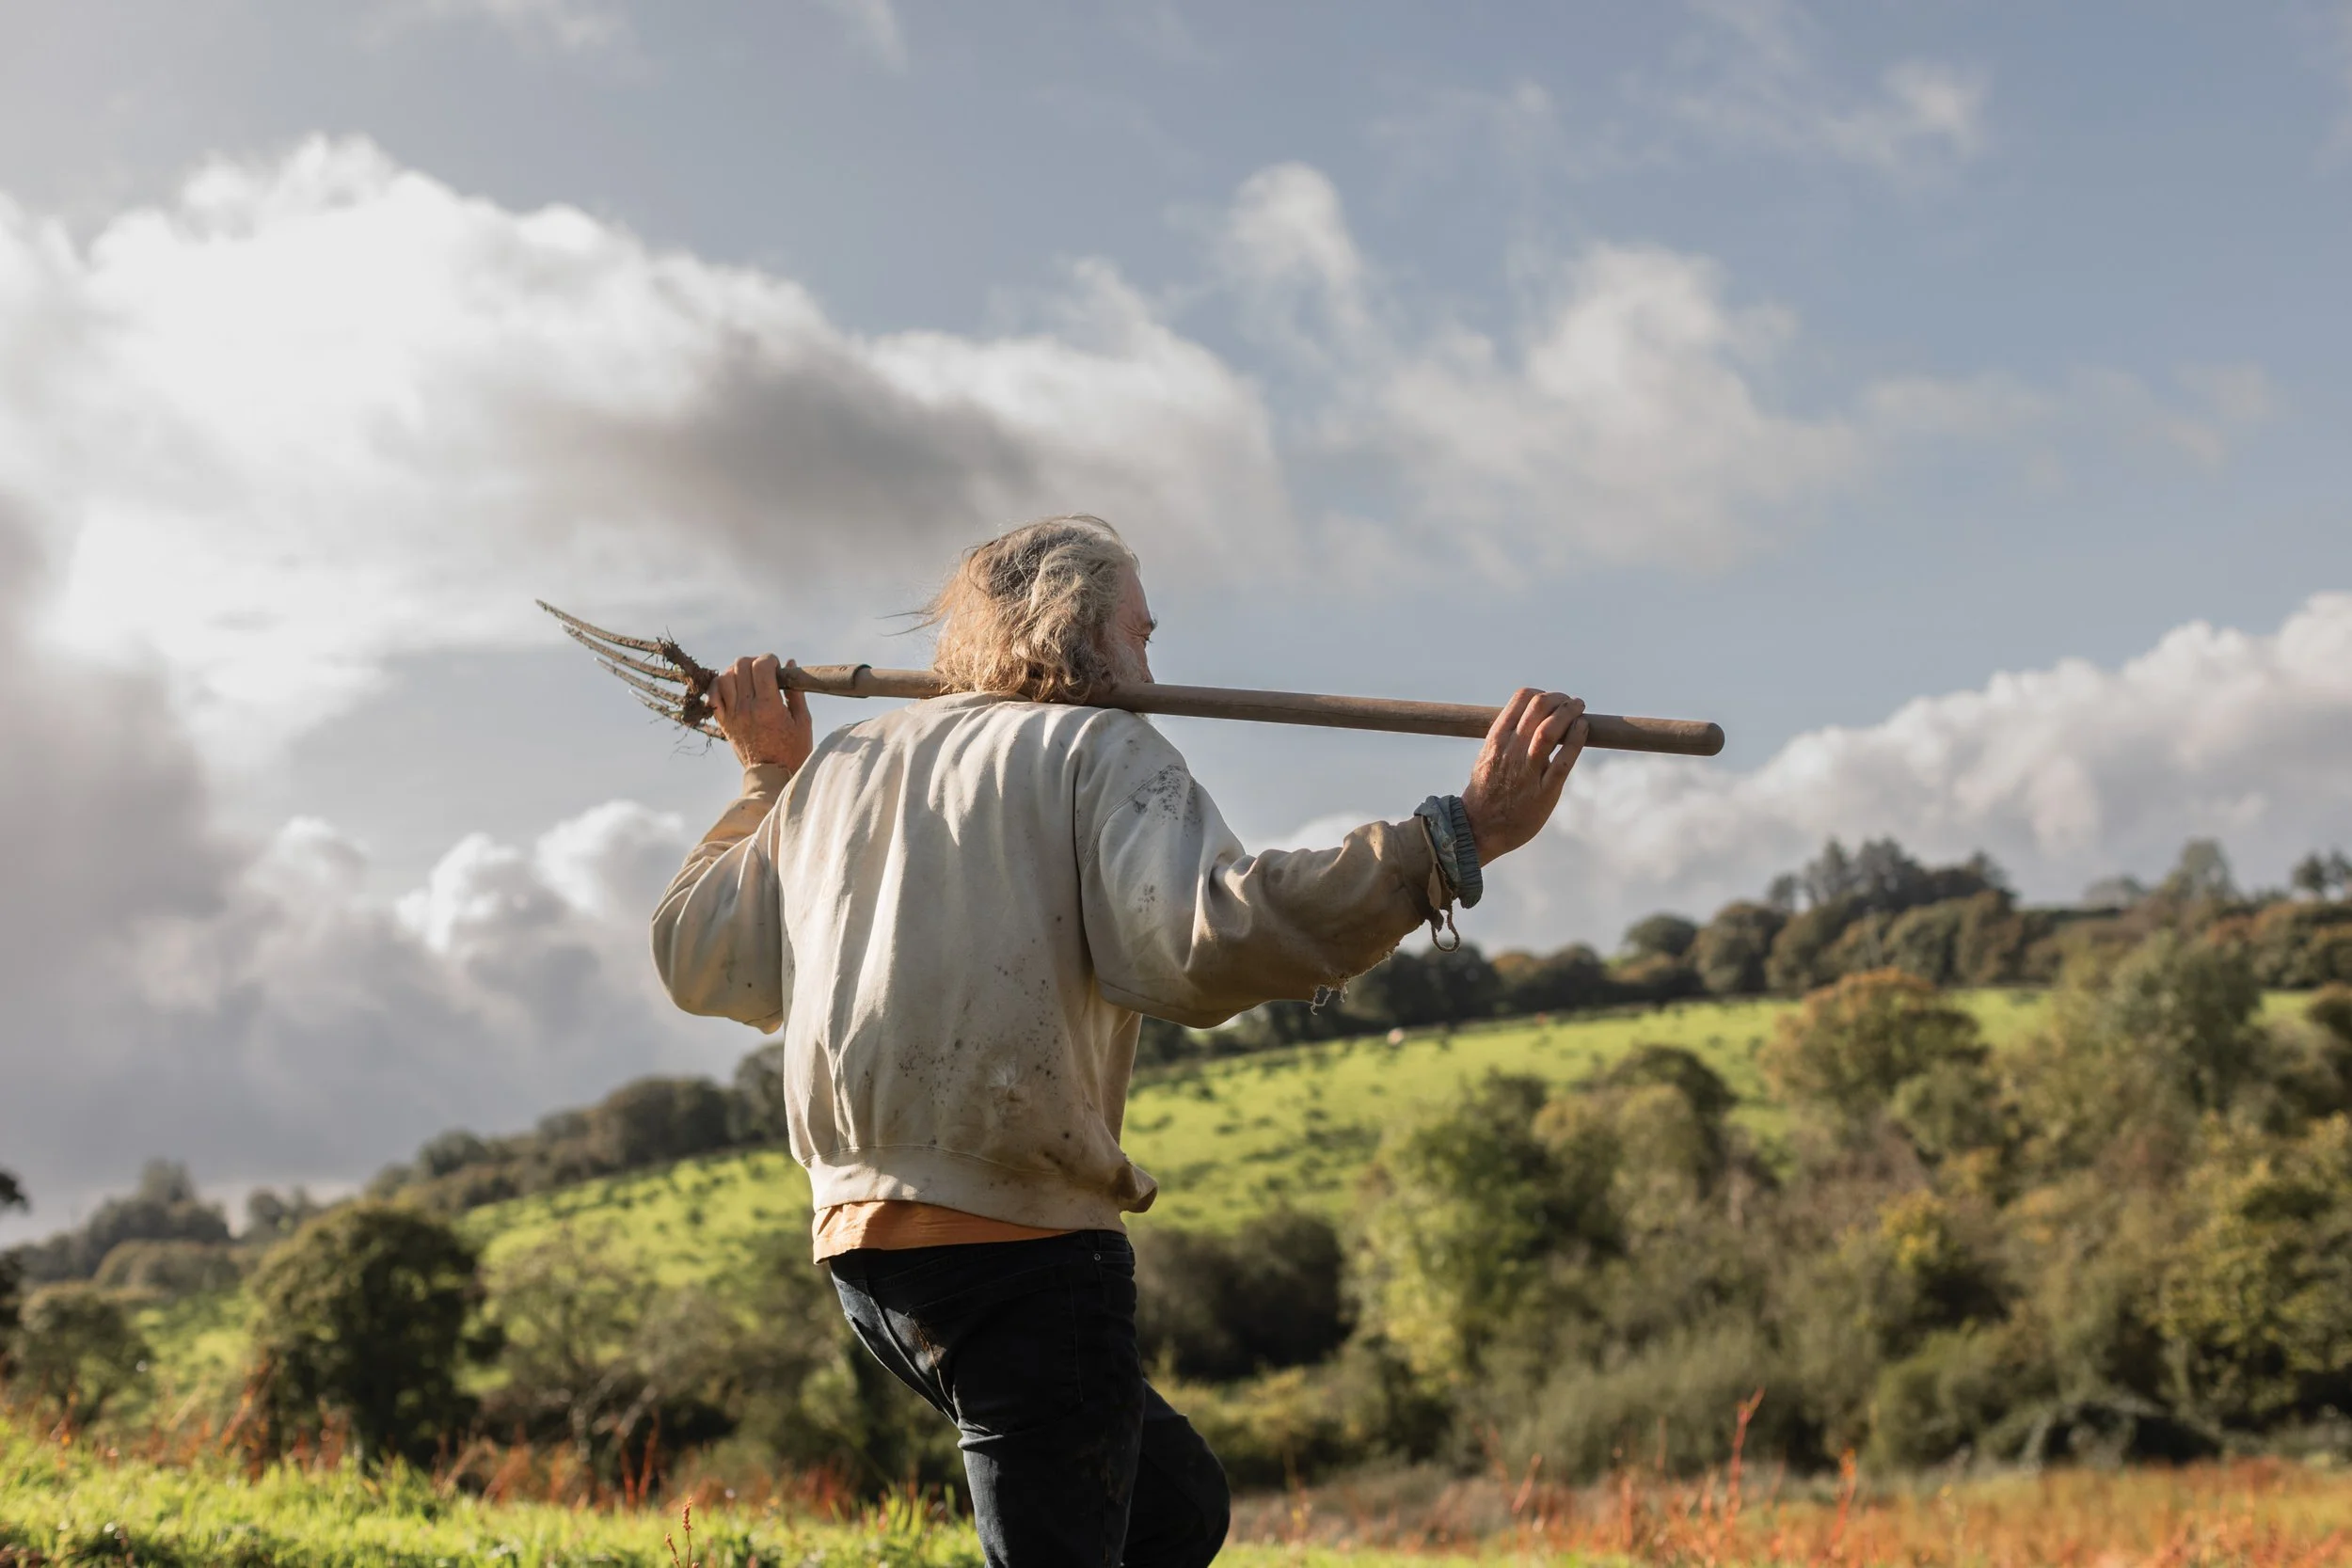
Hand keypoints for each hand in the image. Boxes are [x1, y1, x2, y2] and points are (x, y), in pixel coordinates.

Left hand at [710, 654, 812, 774]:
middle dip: (753, 661)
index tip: (776, 666)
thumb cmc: (793, 751)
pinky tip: (731, 687)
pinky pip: (713, 694)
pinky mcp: (724, 723)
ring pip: (724, 676)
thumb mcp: (803, 721)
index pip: (761, 666)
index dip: (769, 659)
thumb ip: (795, 691)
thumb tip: (790, 663)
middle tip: (763, 670)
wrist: (772, 777)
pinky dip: (719, 685)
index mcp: (769, 707)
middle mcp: (747, 708)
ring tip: (748, 678)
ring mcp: (732, 715)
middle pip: (740, 666)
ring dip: (736, 671)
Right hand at [1460, 689, 1587, 863]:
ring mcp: (1527, 770)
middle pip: (1539, 708)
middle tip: (1571, 703)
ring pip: (1551, 730)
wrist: (1479, 827)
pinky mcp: (1544, 791)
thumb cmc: (1485, 791)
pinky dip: (1577, 739)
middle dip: (1559, 699)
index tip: (1552, 700)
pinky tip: (1583, 728)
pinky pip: (1564, 760)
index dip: (1542, 694)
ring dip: (1570, 713)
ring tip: (1579, 709)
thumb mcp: (1488, 756)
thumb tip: (1529, 719)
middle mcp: (1511, 750)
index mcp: (1496, 739)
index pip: (1521, 699)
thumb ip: (1507, 737)